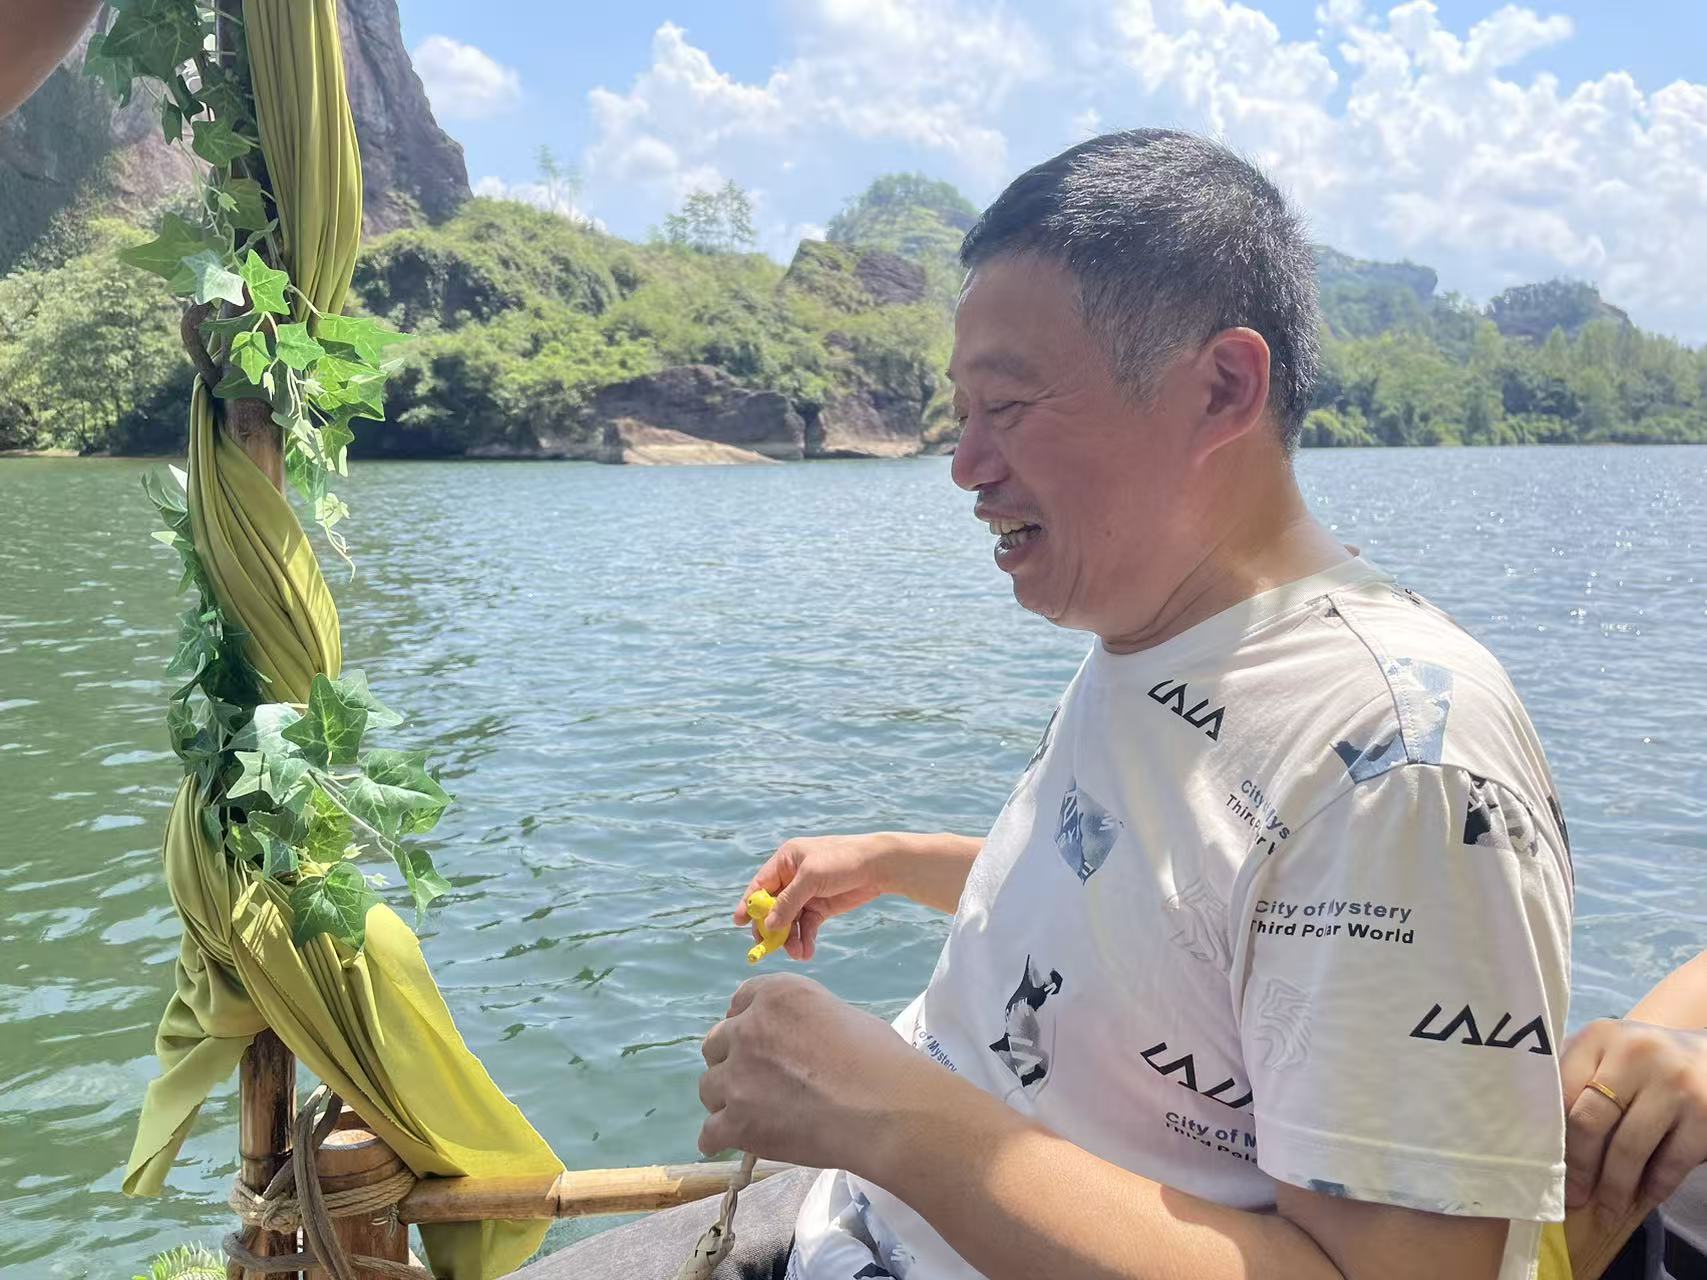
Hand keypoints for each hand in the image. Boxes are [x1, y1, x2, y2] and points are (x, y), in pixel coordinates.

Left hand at [696, 972, 931, 1171]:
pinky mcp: (737, 1122)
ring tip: (752, 1114)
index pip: (740, 1000)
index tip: (757, 1041)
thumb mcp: (838, 1013)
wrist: (885, 1111)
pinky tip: (734, 1142)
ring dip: (726, 1099)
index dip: (747, 1022)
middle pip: (716, 1043)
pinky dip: (721, 1139)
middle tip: (757, 1079)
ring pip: (708, 1087)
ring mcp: (738, 1077)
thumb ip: (801, 1021)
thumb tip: (794, 1043)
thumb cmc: (879, 1060)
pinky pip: (709, 1133)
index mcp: (776, 995)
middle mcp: (748, 1029)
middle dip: (732, 1059)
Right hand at [735, 834, 894, 960]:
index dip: (749, 904)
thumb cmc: (843, 861)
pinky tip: (807, 952)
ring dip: (790, 939)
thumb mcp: (811, 877)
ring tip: (797, 954)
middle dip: (771, 928)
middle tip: (768, 947)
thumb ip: (789, 901)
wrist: (879, 867)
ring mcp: (806, 894)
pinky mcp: (821, 908)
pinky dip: (805, 940)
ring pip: (789, 921)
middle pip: (772, 907)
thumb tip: (769, 925)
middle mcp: (792, 878)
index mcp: (786, 861)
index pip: (760, 885)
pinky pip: (807, 927)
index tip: (739, 922)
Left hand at [1562, 1018, 1706, 1214]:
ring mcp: (1674, 1083)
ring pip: (1629, 1150)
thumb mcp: (1609, 1053)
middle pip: (1589, 1123)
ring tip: (1606, 1208)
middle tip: (1573, 1197)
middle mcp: (1636, 1054)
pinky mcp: (1706, 1114)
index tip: (1543, 1165)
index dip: (1550, 1136)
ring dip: (1614, 1188)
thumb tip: (1536, 1135)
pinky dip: (1653, 1187)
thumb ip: (1576, 1078)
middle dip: (1579, 1168)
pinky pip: (1670, 1163)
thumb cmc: (1646, 1061)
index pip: (1561, 1093)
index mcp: (1600, 1037)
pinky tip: (1643, 1199)